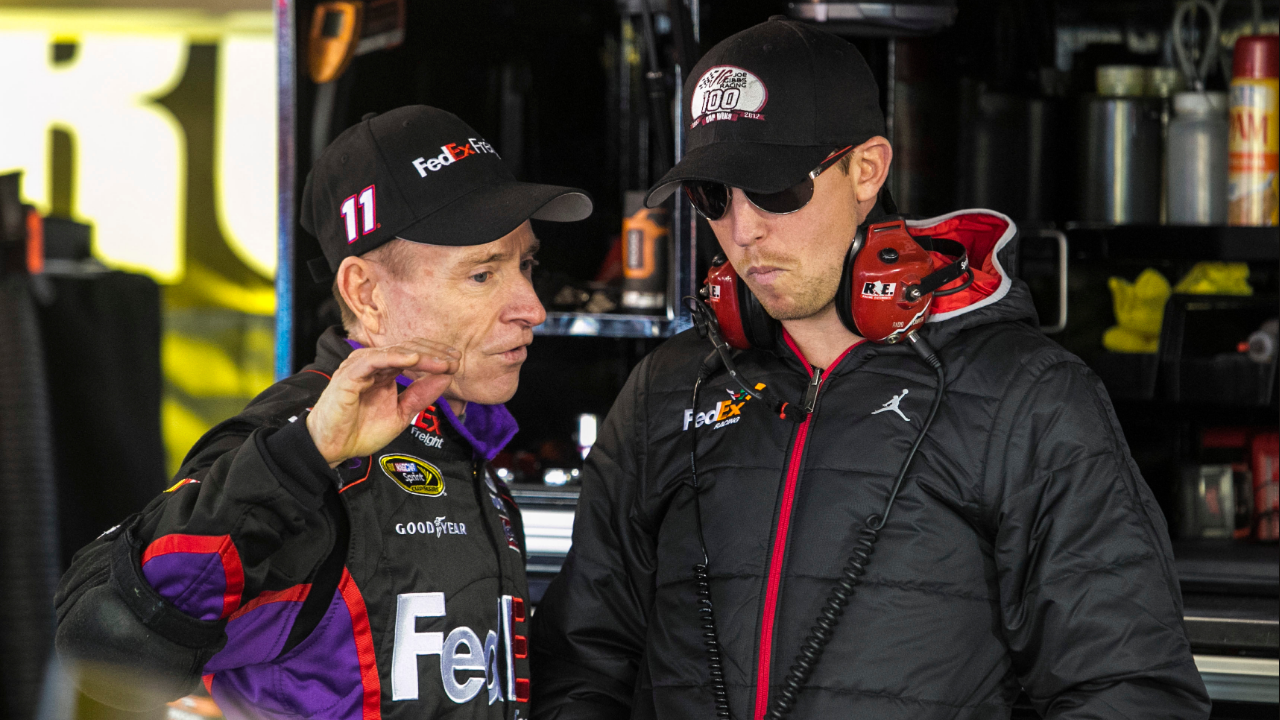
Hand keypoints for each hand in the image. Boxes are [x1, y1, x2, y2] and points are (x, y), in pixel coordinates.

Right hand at [306, 340, 460, 467]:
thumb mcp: (401, 414)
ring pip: (394, 351)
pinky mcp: (348, 375)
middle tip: (456, 359)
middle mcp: (373, 364)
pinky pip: (373, 360)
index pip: (414, 354)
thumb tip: (446, 377)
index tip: (457, 362)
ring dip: (421, 355)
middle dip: (434, 353)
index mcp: (385, 371)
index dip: (436, 356)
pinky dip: (395, 357)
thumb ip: (421, 395)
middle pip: (408, 348)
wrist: (333, 448)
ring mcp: (360, 367)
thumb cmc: (361, 431)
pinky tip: (414, 359)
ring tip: (442, 362)